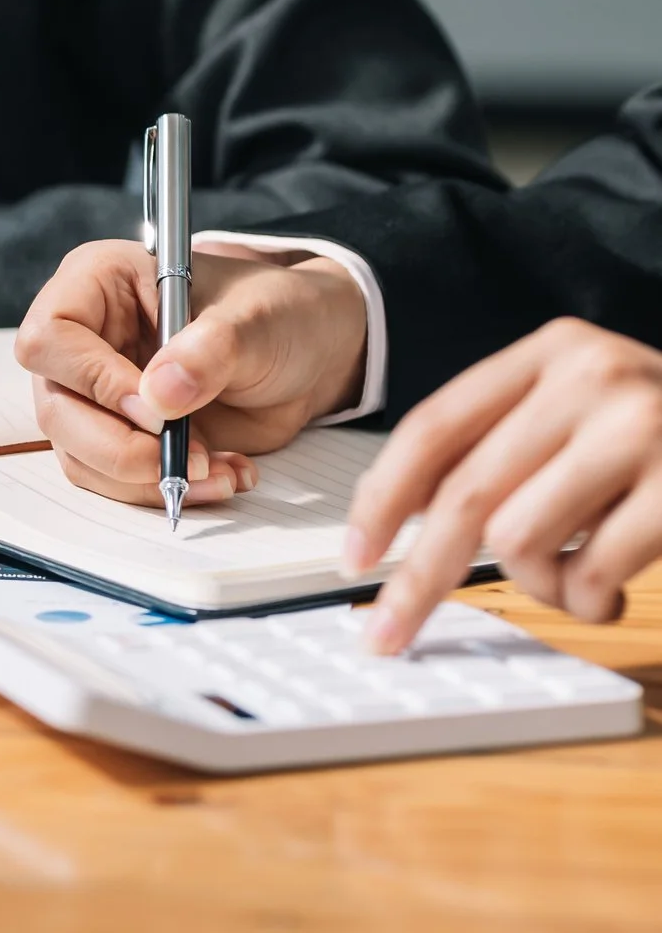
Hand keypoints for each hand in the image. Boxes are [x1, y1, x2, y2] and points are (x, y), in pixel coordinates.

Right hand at [13, 240, 368, 506]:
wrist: (305, 354)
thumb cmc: (276, 314)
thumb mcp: (258, 318)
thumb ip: (212, 349)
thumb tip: (160, 395)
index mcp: (98, 283)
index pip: (51, 337)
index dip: (94, 380)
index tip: (156, 409)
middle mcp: (83, 339)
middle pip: (56, 408)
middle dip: (121, 447)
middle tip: (188, 458)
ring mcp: (95, 392)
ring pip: (79, 454)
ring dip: (146, 479)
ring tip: (218, 470)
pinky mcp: (118, 434)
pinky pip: (113, 479)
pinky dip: (163, 489)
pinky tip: (220, 473)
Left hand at [348, 319, 661, 653]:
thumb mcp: (588, 414)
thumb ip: (509, 445)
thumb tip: (404, 521)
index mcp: (553, 351)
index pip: (435, 426)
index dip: (382, 498)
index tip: (353, 558)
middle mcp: (593, 375)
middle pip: (465, 494)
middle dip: (417, 579)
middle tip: (388, 634)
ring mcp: (644, 425)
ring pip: (521, 538)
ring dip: (537, 588)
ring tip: (577, 583)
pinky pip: (592, 571)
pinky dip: (589, 602)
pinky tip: (613, 593)